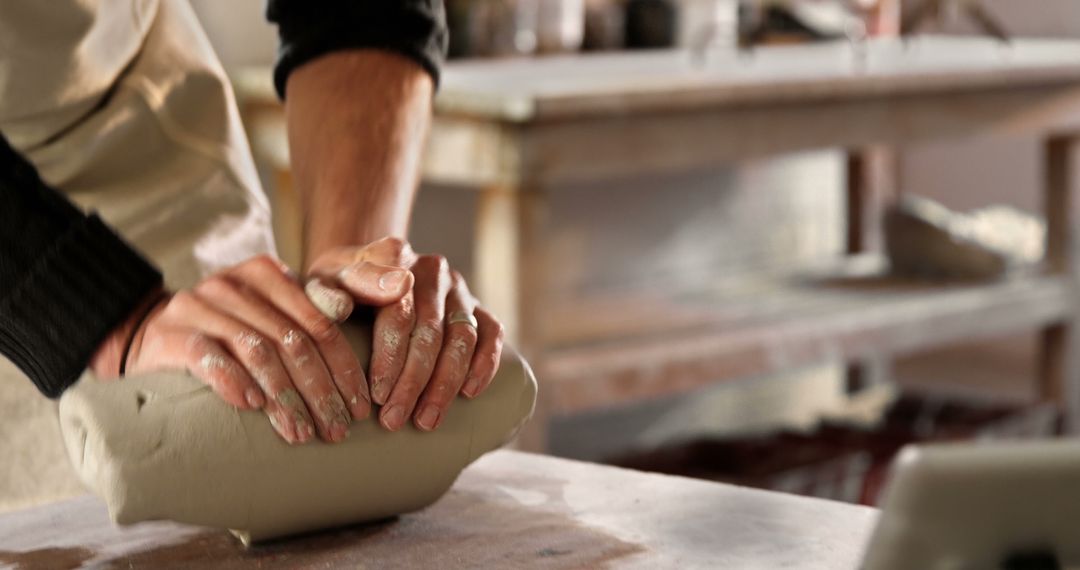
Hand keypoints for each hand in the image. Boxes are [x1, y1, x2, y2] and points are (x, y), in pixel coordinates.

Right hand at [89, 254, 412, 443]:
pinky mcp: (173, 333)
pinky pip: (211, 357)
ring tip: (304, 434)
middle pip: (295, 339)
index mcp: (269, 273)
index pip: (321, 321)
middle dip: (322, 390)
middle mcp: (237, 283)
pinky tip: (254, 408)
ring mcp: (202, 305)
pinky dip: (235, 382)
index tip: (364, 406)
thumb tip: (402, 285)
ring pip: (259, 351)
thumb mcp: (275, 313)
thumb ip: (325, 306)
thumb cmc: (228, 330)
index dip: (346, 366)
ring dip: (286, 398)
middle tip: (340, 430)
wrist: (144, 333)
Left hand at [308, 237, 504, 432]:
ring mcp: (458, 288)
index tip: (378, 396)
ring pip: (463, 336)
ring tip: (426, 420)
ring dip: (446, 383)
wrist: (360, 271)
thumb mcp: (322, 282)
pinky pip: (491, 333)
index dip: (390, 358)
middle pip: (431, 331)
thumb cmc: (337, 286)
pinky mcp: (475, 305)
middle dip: (414, 382)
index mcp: (395, 257)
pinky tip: (470, 393)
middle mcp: (432, 270)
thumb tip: (353, 303)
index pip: (399, 314)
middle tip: (395, 420)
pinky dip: (485, 363)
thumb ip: (330, 291)